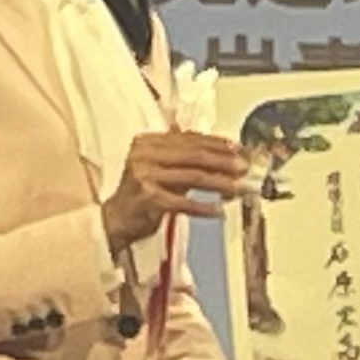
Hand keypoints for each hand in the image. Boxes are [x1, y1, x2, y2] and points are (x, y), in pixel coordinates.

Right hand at [104, 130, 250, 248]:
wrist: (115, 220)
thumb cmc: (141, 195)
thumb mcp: (161, 169)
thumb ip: (186, 158)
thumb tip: (224, 154)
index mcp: (149, 142)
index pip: (189, 139)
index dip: (217, 144)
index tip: (238, 149)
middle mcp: (145, 154)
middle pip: (194, 155)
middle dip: (223, 161)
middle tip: (244, 168)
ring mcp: (145, 176)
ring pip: (193, 177)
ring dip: (220, 183)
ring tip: (237, 188)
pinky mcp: (149, 199)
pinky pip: (183, 203)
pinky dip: (203, 208)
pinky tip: (218, 211)